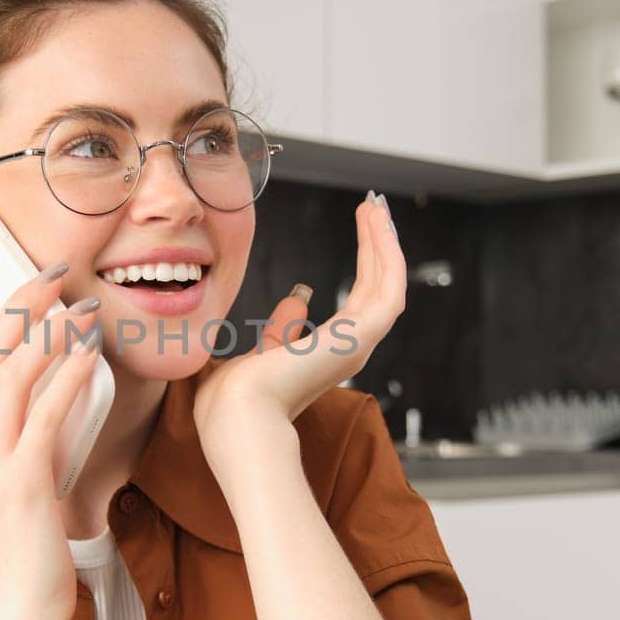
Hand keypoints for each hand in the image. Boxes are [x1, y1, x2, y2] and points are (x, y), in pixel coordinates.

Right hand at [0, 261, 101, 619]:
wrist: (14, 612)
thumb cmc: (23, 548)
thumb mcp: (15, 483)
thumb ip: (23, 439)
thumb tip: (50, 399)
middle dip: (19, 305)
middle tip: (50, 271)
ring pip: (11, 376)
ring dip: (48, 332)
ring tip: (79, 305)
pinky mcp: (21, 483)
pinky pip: (43, 417)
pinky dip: (66, 378)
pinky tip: (89, 354)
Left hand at [192, 191, 404, 454]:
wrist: (233, 416)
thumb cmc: (232, 400)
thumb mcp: (259, 354)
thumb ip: (282, 330)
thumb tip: (299, 299)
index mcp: (327, 356)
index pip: (358, 303)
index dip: (365, 263)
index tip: (361, 227)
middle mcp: (349, 351)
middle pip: (377, 288)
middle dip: (377, 244)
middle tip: (373, 205)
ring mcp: (357, 345)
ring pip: (387, 284)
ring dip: (384, 242)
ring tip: (375, 204)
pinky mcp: (358, 337)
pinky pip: (387, 287)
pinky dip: (386, 252)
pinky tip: (376, 222)